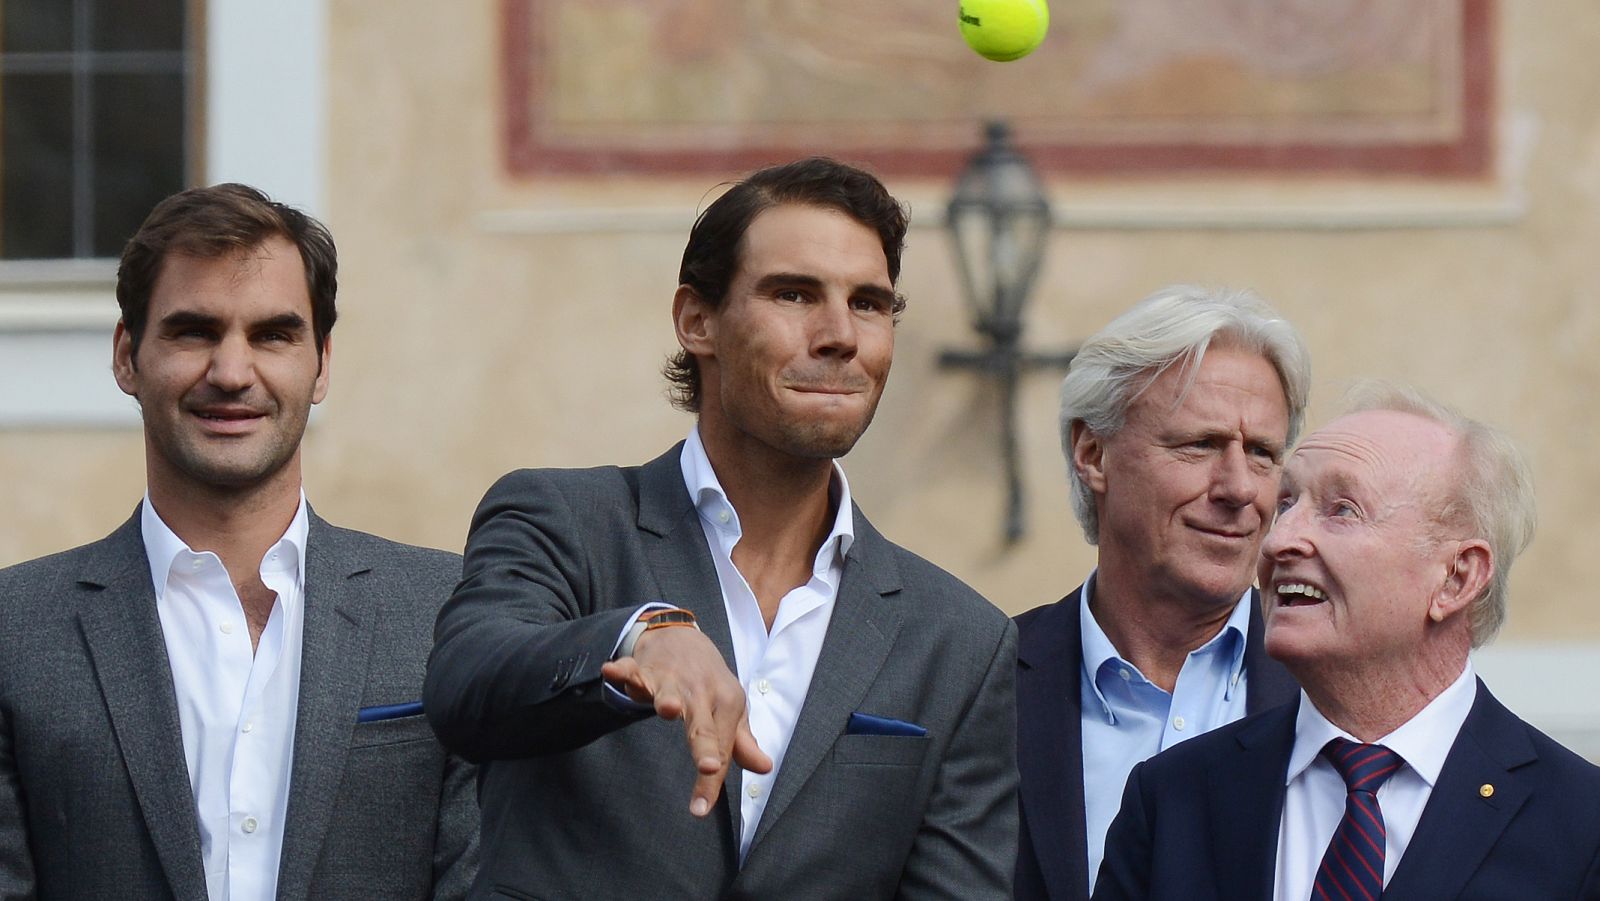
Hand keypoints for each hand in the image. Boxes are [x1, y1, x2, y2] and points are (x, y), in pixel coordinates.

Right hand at [600, 626, 772, 816]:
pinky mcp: (646, 667)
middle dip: (705, 747)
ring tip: (668, 709)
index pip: (721, 749)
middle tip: (709, 768)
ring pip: (669, 692)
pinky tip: (611, 671)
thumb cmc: (708, 681)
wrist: (683, 636)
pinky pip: (633, 669)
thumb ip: (741, 742)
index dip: (710, 782)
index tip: (701, 809)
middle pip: (703, 725)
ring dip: (668, 699)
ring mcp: (673, 678)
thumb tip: (765, 768)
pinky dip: (623, 670)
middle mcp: (701, 691)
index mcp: (725, 703)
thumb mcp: (730, 709)